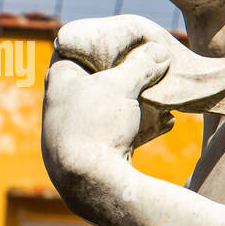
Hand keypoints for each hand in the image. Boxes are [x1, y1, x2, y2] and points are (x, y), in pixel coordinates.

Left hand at [41, 37, 171, 205]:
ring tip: (164, 97)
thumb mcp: (123, 85)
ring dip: (136, 102)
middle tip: (150, 66)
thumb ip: (142, 64)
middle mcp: (61, 104)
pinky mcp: (90, 155)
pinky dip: (139, 127)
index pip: (75, 47)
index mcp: (59, 79)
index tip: (125, 40)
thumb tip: (161, 51)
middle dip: (125, 74)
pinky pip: (117, 134)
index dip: (101, 41)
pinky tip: (165, 123)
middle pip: (97, 78)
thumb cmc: (99, 124)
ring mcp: (74, 132)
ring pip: (109, 107)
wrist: (92, 185)